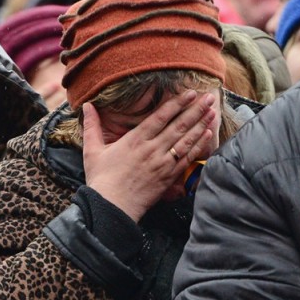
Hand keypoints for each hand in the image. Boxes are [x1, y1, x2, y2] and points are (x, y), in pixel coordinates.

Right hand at [82, 90, 216, 221]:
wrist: (111, 206)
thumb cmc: (100, 179)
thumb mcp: (92, 149)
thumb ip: (91, 125)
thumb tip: (86, 105)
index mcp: (134, 140)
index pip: (160, 117)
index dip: (176, 103)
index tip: (189, 93)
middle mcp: (151, 149)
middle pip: (178, 125)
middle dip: (195, 110)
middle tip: (209, 97)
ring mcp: (162, 163)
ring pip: (186, 140)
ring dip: (201, 124)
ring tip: (213, 111)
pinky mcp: (168, 177)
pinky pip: (187, 158)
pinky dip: (198, 146)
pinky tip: (207, 135)